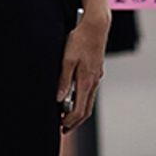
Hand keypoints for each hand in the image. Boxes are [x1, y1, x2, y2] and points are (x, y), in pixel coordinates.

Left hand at [57, 11, 107, 133]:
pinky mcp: (96, 71)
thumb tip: (58, 99)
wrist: (96, 26)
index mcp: (86, 81)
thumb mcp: (67, 59)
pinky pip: (90, 92)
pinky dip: (82, 100)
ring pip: (89, 101)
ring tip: (66, 117)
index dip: (70, 121)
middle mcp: (94, 82)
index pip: (80, 110)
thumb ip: (64, 80)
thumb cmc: (80, 40)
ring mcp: (96, 77)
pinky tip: (73, 99)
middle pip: (86, 110)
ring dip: (78, 111)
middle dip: (74, 121)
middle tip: (63, 128)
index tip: (61, 126)